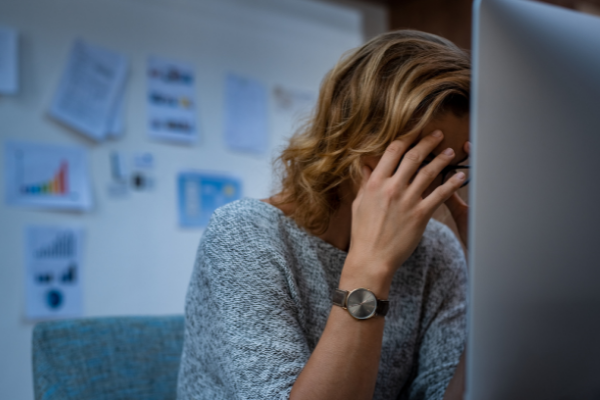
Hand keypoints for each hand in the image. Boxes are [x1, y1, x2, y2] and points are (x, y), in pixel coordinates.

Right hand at [347, 131, 466, 277]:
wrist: (372, 258)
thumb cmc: (363, 233)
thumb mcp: (359, 204)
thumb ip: (365, 182)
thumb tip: (366, 166)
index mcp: (375, 183)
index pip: (393, 151)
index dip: (406, 137)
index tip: (415, 131)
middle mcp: (392, 188)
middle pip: (414, 156)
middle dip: (428, 142)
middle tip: (438, 135)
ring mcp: (407, 200)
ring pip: (429, 172)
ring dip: (442, 159)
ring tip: (450, 152)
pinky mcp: (421, 214)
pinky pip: (440, 194)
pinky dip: (453, 183)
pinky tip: (461, 176)